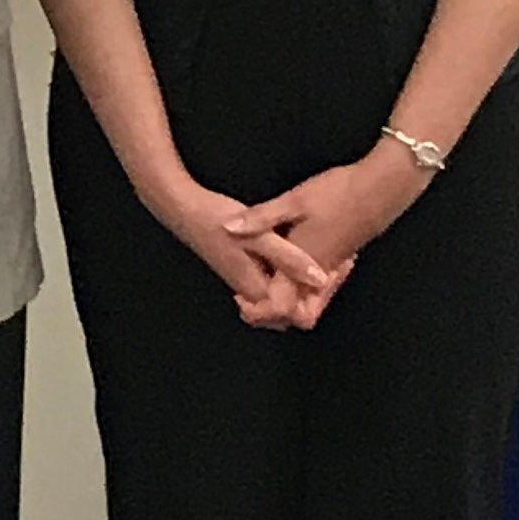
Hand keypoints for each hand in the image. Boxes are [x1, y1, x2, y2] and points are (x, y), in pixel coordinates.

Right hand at [132, 169, 346, 329]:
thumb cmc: (213, 220)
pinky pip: (274, 279)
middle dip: (317, 293)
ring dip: (305, 281)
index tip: (338, 271)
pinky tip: (303, 249)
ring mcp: (245, 278)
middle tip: (340, 264)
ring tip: (327, 256)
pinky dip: (291, 271)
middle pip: (291, 308)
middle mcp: (250, 288)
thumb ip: (288, 258)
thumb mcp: (258, 237)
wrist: (178, 206)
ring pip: (284, 293)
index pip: (295, 314)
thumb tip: (319, 279)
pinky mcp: (243, 265)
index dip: (320, 299)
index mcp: (255, 286)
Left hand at [221, 140, 429, 320]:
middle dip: (274, 314)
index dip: (260, 312)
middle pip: (300, 314)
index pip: (281, 307)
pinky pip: (319, 286)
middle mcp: (320, 273)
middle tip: (249, 299)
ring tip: (263, 281)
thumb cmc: (339, 193)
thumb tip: (227, 228)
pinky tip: (285, 268)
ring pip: (311, 301)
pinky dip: (301, 286)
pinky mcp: (340, 259)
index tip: (240, 300)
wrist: (383, 188)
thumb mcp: (293, 201)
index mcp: (303, 264)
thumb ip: (260, 218)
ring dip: (287, 300)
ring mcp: (333, 268)